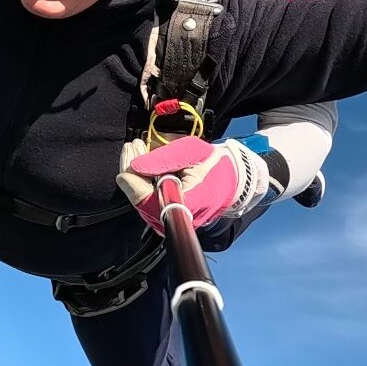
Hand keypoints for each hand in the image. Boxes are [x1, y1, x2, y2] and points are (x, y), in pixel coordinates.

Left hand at [116, 136, 269, 235]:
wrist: (235, 181)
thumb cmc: (217, 166)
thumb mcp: (192, 152)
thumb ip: (164, 158)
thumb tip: (136, 165)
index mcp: (184, 205)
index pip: (145, 198)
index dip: (132, 176)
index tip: (131, 151)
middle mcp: (175, 220)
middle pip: (140, 198)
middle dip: (133, 169)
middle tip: (133, 145)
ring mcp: (171, 220)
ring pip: (142, 198)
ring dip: (137, 173)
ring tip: (139, 149)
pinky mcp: (169, 216)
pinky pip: (149, 198)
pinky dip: (145, 180)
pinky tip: (145, 161)